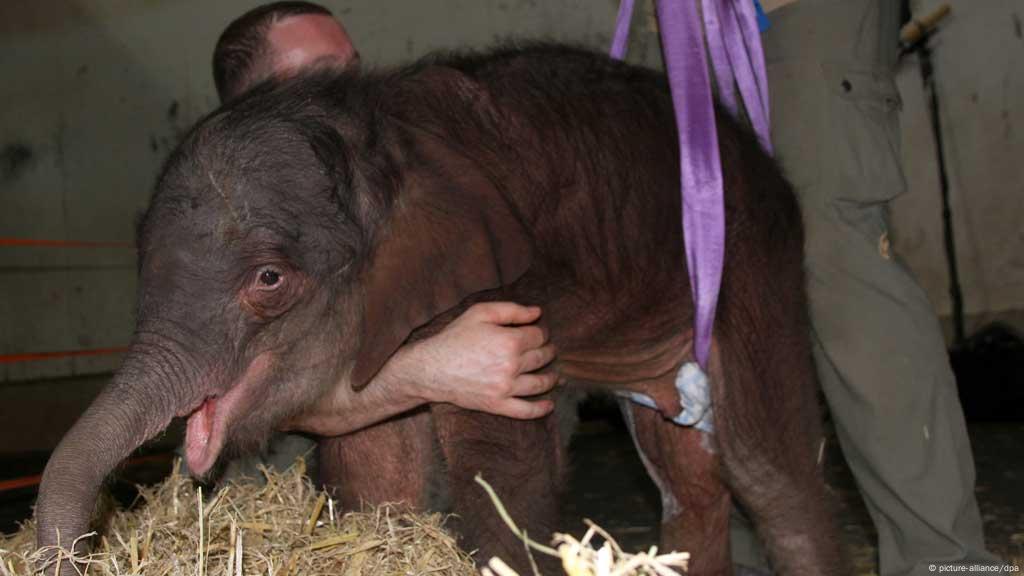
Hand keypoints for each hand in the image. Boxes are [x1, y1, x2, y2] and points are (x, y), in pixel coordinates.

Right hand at [399, 302, 557, 418]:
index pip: (538, 336)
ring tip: (554, 375)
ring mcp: (505, 388)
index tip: (537, 332)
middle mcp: (511, 366)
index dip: (540, 332)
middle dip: (548, 351)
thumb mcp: (479, 313)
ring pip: (540, 383)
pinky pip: (526, 411)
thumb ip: (511, 310)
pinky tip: (550, 404)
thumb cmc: (454, 338)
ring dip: (551, 377)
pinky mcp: (498, 405)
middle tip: (548, 350)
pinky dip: (541, 409)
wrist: (431, 369)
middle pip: (542, 357)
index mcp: (509, 341)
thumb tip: (537, 312)